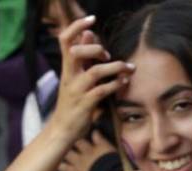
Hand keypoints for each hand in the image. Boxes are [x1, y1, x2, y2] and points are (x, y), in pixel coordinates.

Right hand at [47, 15, 133, 143]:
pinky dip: (115, 85)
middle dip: (95, 48)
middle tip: (108, 55)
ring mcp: (77, 90)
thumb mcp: (76, 76)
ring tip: (129, 68)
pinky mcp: (85, 104)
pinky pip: (102, 91)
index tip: (92, 19)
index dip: (76, 27)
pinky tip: (124, 82)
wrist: (62, 129)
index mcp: (67, 67)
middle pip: (76, 52)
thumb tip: (90, 34)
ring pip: (95, 72)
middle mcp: (70, 76)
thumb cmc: (73, 101)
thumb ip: (84, 57)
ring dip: (115, 68)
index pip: (65, 40)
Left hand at [54, 130, 115, 170]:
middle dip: (64, 151)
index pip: (77, 140)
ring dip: (61, 166)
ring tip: (58, 165)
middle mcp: (79, 161)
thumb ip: (101, 140)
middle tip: (62, 149)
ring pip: (63, 167)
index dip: (74, 137)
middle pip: (67, 152)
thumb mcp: (109, 149)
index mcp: (88, 151)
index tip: (72, 136)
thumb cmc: (113, 165)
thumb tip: (95, 131)